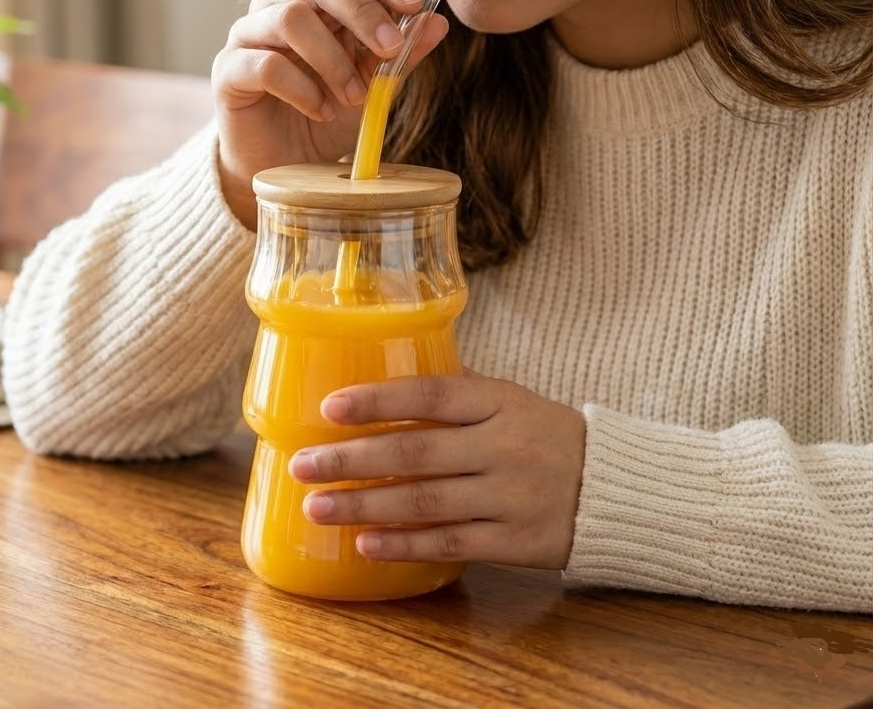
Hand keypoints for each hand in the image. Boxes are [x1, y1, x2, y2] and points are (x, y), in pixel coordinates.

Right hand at [211, 0, 448, 226]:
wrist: (281, 163)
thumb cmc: (324, 116)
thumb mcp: (372, 87)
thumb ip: (400, 56)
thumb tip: (437, 23)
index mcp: (317, 0)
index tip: (414, 4)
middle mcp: (278, 5)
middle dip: (362, 11)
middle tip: (390, 47)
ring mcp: (248, 34)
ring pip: (290, 18)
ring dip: (333, 58)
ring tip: (354, 97)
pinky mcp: (228, 70)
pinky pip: (266, 64)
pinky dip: (303, 89)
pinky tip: (322, 111)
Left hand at [288, 371, 586, 569]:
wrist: (614, 487)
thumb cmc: (547, 435)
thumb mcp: (512, 399)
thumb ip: (458, 390)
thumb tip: (391, 370)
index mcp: (500, 402)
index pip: (432, 394)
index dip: (379, 399)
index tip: (329, 408)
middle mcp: (503, 446)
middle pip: (417, 450)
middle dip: (352, 459)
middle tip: (301, 465)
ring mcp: (510, 496)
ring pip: (426, 501)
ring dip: (365, 505)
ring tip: (317, 507)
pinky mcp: (516, 541)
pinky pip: (451, 543)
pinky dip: (406, 544)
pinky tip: (365, 543)